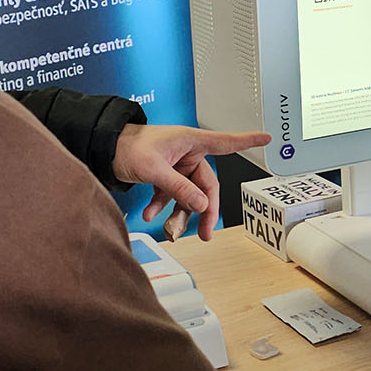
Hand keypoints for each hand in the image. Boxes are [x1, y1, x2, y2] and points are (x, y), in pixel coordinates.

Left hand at [113, 125, 269, 240]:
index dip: (247, 140)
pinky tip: (151, 216)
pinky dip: (162, 207)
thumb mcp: (154, 169)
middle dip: (203, 211)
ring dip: (179, 215)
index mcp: (190, 142)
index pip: (225, 142)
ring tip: (170, 231)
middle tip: (205, 233)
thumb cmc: (127, 146)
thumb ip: (179, 188)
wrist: (103, 147)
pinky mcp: (164, 175)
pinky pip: (171, 196)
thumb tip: (201, 205)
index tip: (267, 137)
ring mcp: (176, 166)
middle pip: (206, 186)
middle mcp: (187, 154)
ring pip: (188, 195)